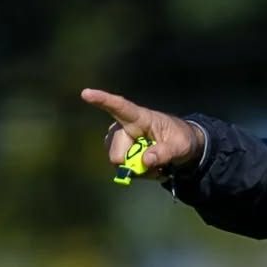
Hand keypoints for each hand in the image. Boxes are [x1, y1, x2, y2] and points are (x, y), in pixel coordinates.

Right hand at [81, 88, 202, 178]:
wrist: (180, 147)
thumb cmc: (180, 140)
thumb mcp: (181, 146)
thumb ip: (165, 153)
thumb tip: (145, 160)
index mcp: (140, 117)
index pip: (120, 107)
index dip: (102, 100)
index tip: (86, 93)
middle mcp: (124, 127)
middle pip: (117, 152)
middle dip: (133, 164)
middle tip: (156, 164)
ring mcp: (119, 141)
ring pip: (118, 163)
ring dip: (138, 169)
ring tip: (155, 163)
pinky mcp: (119, 152)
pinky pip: (123, 170)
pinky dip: (138, 173)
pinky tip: (149, 167)